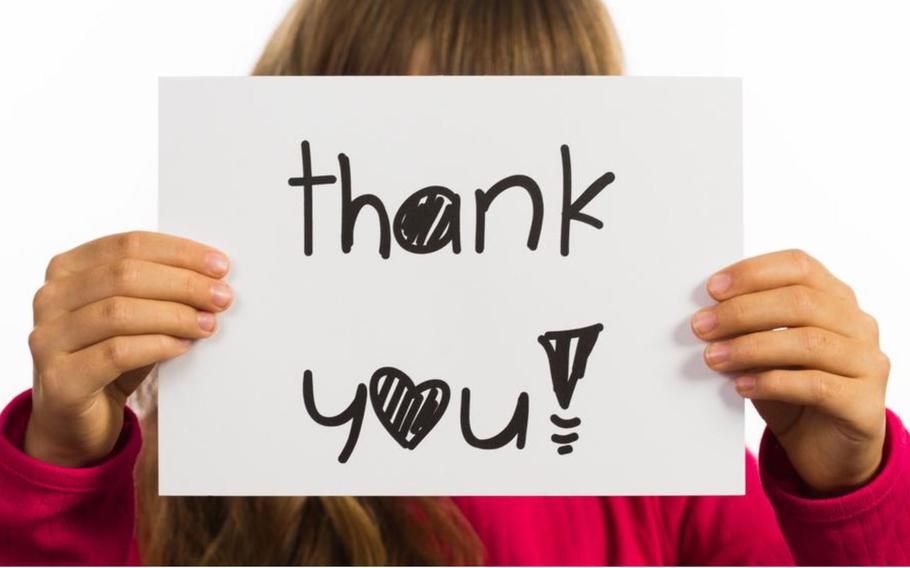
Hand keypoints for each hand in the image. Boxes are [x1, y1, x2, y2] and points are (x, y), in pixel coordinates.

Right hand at [26, 231, 232, 466]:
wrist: (76, 418)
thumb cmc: (112, 357)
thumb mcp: (135, 314)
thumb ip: (159, 290)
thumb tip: (213, 278)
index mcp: (67, 268)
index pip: (128, 244)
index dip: (179, 252)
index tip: (220, 266)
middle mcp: (50, 297)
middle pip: (125, 275)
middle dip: (183, 284)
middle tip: (222, 297)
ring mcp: (47, 338)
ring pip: (119, 312)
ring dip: (174, 315)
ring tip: (208, 323)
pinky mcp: (59, 378)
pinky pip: (116, 353)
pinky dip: (157, 345)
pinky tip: (183, 346)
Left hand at [691, 249, 888, 492]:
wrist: (823, 450)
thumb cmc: (790, 392)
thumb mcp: (764, 353)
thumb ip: (747, 329)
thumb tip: (705, 315)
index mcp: (836, 299)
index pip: (799, 266)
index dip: (754, 273)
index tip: (712, 289)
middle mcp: (858, 325)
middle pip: (801, 302)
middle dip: (743, 312)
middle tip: (701, 326)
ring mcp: (868, 363)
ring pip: (808, 343)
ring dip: (752, 347)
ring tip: (713, 357)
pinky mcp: (866, 404)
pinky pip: (817, 386)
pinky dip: (773, 383)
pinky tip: (742, 386)